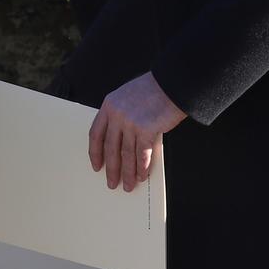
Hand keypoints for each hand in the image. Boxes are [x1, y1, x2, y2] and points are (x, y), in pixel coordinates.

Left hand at [88, 72, 186, 191]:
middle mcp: (116, 115)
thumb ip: (120, 116)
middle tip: (112, 183)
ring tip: (128, 185)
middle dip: (111, 169)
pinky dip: (141, 168)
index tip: (96, 166)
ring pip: (126, 155)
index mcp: (108, 106)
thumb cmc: (154, 89)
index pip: (96, 134)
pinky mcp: (146, 129)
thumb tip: (121, 144)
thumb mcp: (127, 97)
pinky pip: (142, 154)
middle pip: (110, 148)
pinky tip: (141, 176)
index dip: (95, 153)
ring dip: (127, 173)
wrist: (172, 83)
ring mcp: (130, 122)